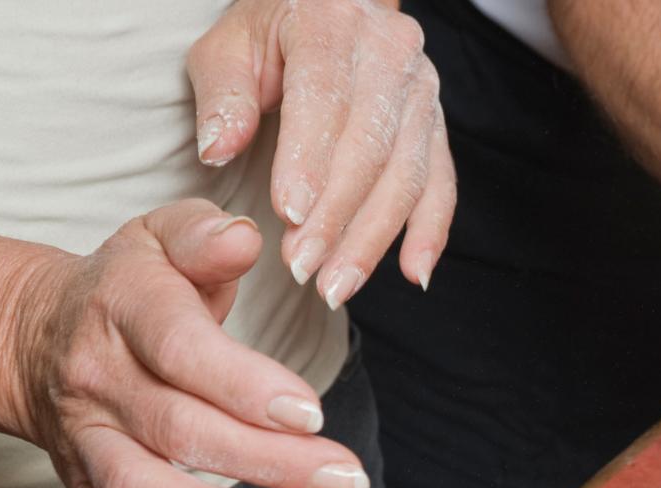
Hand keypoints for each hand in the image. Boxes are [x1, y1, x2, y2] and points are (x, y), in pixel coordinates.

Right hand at [0, 201, 370, 487]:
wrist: (35, 331)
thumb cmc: (131, 284)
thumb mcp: (162, 238)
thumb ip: (206, 237)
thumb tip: (244, 239)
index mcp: (125, 310)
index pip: (182, 350)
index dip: (244, 385)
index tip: (310, 414)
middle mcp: (100, 378)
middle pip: (179, 428)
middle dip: (266, 461)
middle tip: (343, 479)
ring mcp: (87, 438)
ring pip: (140, 487)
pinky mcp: (81, 483)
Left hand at [187, 0, 455, 305]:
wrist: (328, 10)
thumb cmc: (271, 33)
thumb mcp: (229, 46)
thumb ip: (223, 95)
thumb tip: (218, 150)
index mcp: (333, 21)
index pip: (326, 99)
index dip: (310, 162)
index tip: (288, 216)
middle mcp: (390, 51)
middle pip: (371, 146)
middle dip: (337, 216)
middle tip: (303, 268)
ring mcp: (422, 89)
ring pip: (407, 174)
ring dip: (372, 238)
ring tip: (336, 286)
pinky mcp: (437, 124)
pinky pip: (441, 185)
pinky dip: (430, 233)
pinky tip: (414, 274)